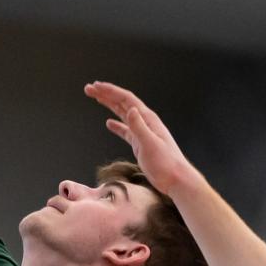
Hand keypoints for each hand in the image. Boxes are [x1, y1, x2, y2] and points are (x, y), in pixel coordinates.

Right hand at [84, 81, 195, 196]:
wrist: (176, 179)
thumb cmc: (166, 163)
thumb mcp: (150, 144)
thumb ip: (139, 127)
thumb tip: (130, 109)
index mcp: (147, 119)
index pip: (126, 99)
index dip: (110, 91)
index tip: (96, 86)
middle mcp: (144, 122)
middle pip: (122, 103)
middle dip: (106, 94)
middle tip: (89, 89)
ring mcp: (142, 132)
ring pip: (122, 114)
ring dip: (109, 105)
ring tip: (96, 98)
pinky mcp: (140, 144)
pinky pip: (125, 130)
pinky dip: (116, 125)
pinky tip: (109, 123)